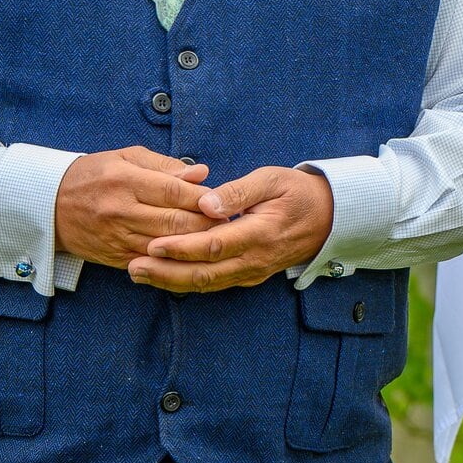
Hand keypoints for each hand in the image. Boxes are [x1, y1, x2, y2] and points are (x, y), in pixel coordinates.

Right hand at [53, 146, 218, 268]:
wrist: (49, 205)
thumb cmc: (93, 174)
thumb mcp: (125, 157)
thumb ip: (165, 166)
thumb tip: (202, 173)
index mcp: (125, 179)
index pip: (173, 190)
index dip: (202, 197)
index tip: (223, 201)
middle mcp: (121, 210)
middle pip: (175, 221)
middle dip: (206, 224)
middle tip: (228, 224)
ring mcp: (117, 237)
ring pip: (167, 245)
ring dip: (195, 245)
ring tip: (217, 242)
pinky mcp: (115, 257)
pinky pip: (152, 262)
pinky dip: (174, 261)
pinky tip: (192, 257)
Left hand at [128, 166, 332, 292]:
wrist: (329, 218)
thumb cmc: (297, 192)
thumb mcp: (272, 178)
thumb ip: (238, 191)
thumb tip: (207, 204)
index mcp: (261, 233)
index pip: (214, 245)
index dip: (182, 248)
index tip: (153, 244)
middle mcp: (255, 259)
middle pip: (205, 274)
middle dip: (166, 273)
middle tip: (133, 267)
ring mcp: (253, 271)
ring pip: (207, 284)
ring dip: (171, 281)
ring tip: (139, 273)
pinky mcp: (250, 276)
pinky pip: (215, 284)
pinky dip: (187, 283)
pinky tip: (164, 277)